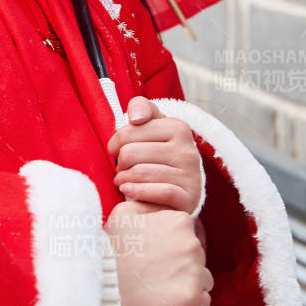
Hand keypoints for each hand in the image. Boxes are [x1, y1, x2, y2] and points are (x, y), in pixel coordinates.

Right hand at [103, 200, 211, 305]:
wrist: (99, 286)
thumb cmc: (110, 248)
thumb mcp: (125, 212)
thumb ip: (149, 204)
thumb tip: (162, 207)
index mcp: (180, 221)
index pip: (187, 233)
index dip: (170, 243)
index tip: (153, 252)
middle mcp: (193, 245)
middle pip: (195, 255)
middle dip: (179, 262)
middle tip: (153, 270)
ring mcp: (195, 273)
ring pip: (201, 277)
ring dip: (186, 281)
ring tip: (159, 286)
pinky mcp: (194, 299)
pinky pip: (202, 300)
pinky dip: (188, 302)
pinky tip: (166, 299)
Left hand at [107, 96, 202, 213]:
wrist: (182, 188)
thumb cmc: (159, 154)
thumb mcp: (153, 125)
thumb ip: (141, 108)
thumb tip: (135, 117)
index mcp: (178, 128)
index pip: (128, 132)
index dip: (115, 143)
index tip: (116, 150)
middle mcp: (187, 150)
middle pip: (130, 153)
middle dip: (120, 163)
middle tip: (122, 168)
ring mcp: (191, 175)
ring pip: (140, 173)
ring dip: (124, 179)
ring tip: (123, 180)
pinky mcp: (188, 197)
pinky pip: (157, 192)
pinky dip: (137, 192)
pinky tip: (128, 190)